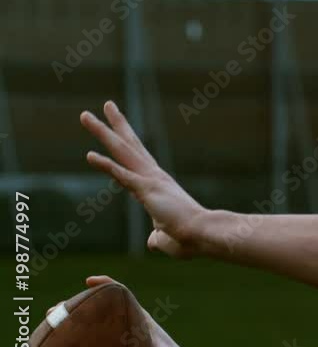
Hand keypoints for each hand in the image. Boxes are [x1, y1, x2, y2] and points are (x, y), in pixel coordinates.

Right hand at [47, 276, 192, 346]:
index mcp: (139, 319)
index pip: (122, 295)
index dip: (106, 285)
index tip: (90, 281)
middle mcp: (125, 325)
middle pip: (98, 309)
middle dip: (76, 305)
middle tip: (54, 310)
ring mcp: (115, 338)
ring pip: (89, 326)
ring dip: (69, 324)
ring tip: (48, 327)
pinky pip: (87, 344)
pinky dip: (72, 343)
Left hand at [81, 100, 204, 258]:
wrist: (203, 234)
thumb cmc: (190, 238)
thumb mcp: (168, 236)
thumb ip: (158, 236)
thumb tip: (153, 240)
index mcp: (159, 185)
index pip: (136, 160)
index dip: (124, 145)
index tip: (115, 131)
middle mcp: (154, 176)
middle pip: (130, 145)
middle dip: (115, 125)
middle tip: (106, 106)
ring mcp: (150, 181)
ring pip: (122, 151)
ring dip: (103, 133)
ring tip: (86, 116)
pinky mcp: (147, 190)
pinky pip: (122, 174)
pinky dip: (106, 165)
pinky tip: (89, 155)